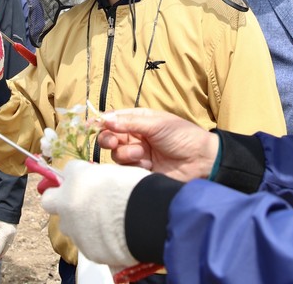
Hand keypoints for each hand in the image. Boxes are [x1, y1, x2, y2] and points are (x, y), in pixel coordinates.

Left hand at [0, 216, 17, 263]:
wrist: (7, 202)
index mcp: (5, 235)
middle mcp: (11, 235)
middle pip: (4, 248)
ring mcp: (13, 232)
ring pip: (7, 245)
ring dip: (2, 250)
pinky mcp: (13, 229)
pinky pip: (9, 240)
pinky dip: (4, 245)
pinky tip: (1, 245)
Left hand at [40, 159, 146, 267]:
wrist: (147, 217)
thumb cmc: (136, 189)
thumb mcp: (113, 171)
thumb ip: (95, 177)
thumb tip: (95, 182)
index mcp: (76, 179)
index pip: (65, 172)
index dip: (72, 178)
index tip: (79, 181)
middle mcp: (68, 204)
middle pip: (51, 201)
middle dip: (61, 201)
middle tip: (79, 202)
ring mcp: (76, 230)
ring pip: (69, 226)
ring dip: (81, 223)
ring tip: (106, 223)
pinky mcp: (88, 251)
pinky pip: (87, 244)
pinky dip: (97, 240)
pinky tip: (115, 236)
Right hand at [98, 108, 218, 181]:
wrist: (202, 161)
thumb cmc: (183, 136)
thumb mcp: (156, 123)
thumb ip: (130, 122)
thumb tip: (105, 119)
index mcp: (139, 121)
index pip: (114, 119)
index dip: (102, 122)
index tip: (90, 124)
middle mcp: (135, 137)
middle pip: (110, 137)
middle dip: (108, 139)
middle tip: (112, 141)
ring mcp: (138, 155)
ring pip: (116, 154)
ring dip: (126, 153)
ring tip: (143, 154)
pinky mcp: (140, 173)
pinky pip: (125, 170)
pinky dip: (132, 166)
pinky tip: (147, 165)